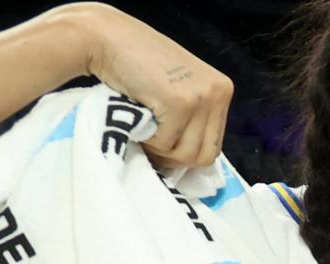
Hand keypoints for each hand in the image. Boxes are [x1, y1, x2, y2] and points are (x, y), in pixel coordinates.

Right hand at [57, 3, 233, 167]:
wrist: (107, 38)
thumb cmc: (136, 64)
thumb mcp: (178, 87)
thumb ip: (193, 116)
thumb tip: (192, 159)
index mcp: (222, 90)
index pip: (215, 145)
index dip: (186, 152)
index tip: (164, 144)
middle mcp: (218, 92)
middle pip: (205, 155)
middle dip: (174, 157)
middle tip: (152, 141)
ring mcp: (201, 97)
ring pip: (186, 154)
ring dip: (160, 150)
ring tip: (145, 127)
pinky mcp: (180, 102)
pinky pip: (165, 144)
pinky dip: (147, 138)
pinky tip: (137, 116)